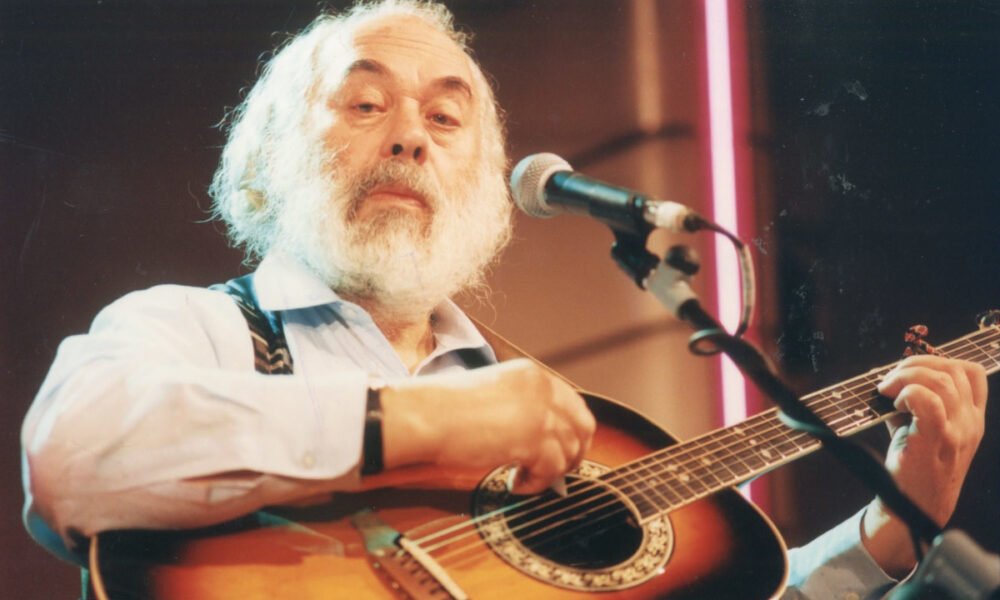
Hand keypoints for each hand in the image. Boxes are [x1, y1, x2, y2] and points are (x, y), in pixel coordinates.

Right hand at [381, 359, 596, 493]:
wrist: (427, 415)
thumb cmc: (445, 407)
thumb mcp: (493, 393)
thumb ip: (521, 407)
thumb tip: (539, 439)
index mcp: (531, 375)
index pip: (572, 402)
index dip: (570, 430)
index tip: (561, 448)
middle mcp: (542, 389)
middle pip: (582, 426)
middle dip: (573, 453)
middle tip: (555, 470)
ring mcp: (540, 414)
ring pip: (569, 452)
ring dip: (550, 472)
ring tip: (524, 478)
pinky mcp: (532, 440)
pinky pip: (550, 470)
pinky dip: (536, 483)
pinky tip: (515, 483)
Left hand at [862, 355, 987, 575]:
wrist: (914, 507)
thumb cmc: (914, 468)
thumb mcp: (923, 430)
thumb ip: (916, 404)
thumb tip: (890, 379)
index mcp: (971, 418)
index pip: (972, 373)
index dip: (939, 361)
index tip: (911, 371)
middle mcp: (970, 423)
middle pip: (953, 370)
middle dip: (915, 364)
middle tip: (889, 380)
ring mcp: (957, 431)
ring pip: (942, 380)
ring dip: (907, 376)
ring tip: (887, 390)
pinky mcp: (938, 439)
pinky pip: (929, 400)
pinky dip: (909, 392)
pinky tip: (894, 403)